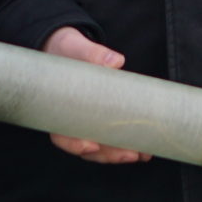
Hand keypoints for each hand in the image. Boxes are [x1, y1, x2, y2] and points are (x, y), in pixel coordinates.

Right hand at [42, 27, 150, 163]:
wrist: (68, 48)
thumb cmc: (67, 50)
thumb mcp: (75, 47)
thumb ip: (92, 53)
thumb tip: (115, 61)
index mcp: (58, 108)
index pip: (61, 134)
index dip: (74, 144)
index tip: (90, 146)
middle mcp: (71, 120)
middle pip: (86, 147)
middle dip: (108, 154)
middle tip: (130, 154)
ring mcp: (87, 122)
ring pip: (100, 147)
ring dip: (120, 153)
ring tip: (142, 154)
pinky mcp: (101, 119)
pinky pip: (111, 137)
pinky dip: (126, 143)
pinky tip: (144, 148)